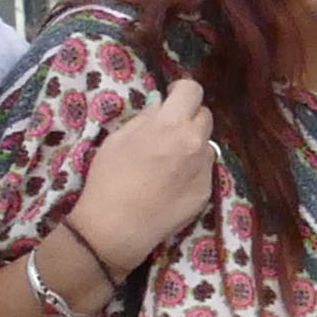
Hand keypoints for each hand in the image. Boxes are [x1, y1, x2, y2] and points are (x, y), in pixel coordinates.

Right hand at [69, 79, 221, 276]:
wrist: (118, 226)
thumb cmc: (109, 178)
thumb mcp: (118, 138)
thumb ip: (146, 118)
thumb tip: (161, 107)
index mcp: (171, 124)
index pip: (193, 90)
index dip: (182, 91)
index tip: (172, 98)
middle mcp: (195, 143)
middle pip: (205, 115)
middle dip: (189, 117)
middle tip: (170, 130)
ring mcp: (204, 169)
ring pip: (206, 144)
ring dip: (193, 145)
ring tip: (170, 161)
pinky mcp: (207, 191)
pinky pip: (204, 170)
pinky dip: (192, 169)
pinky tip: (172, 183)